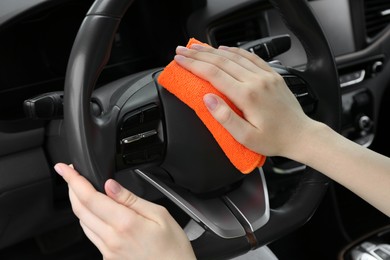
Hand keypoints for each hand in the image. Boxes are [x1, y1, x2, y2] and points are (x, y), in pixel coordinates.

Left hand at [54, 163, 195, 259]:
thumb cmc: (172, 247)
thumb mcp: (160, 214)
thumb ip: (131, 199)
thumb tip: (110, 185)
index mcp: (125, 223)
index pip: (89, 197)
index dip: (73, 180)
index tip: (64, 168)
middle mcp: (112, 239)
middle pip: (80, 209)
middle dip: (71, 188)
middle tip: (70, 174)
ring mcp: (108, 251)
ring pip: (82, 223)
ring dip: (78, 203)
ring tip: (81, 189)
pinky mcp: (108, 258)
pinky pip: (91, 235)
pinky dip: (87, 219)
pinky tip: (94, 212)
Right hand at [174, 44, 317, 158]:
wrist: (301, 135)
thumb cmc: (274, 139)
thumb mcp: (246, 137)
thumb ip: (225, 117)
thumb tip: (207, 99)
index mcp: (247, 96)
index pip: (214, 74)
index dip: (194, 65)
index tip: (180, 60)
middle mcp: (257, 81)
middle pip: (221, 62)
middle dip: (198, 55)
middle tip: (182, 50)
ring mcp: (266, 75)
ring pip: (234, 56)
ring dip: (213, 50)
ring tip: (197, 47)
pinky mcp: (273, 75)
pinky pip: (251, 57)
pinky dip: (235, 51)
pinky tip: (225, 49)